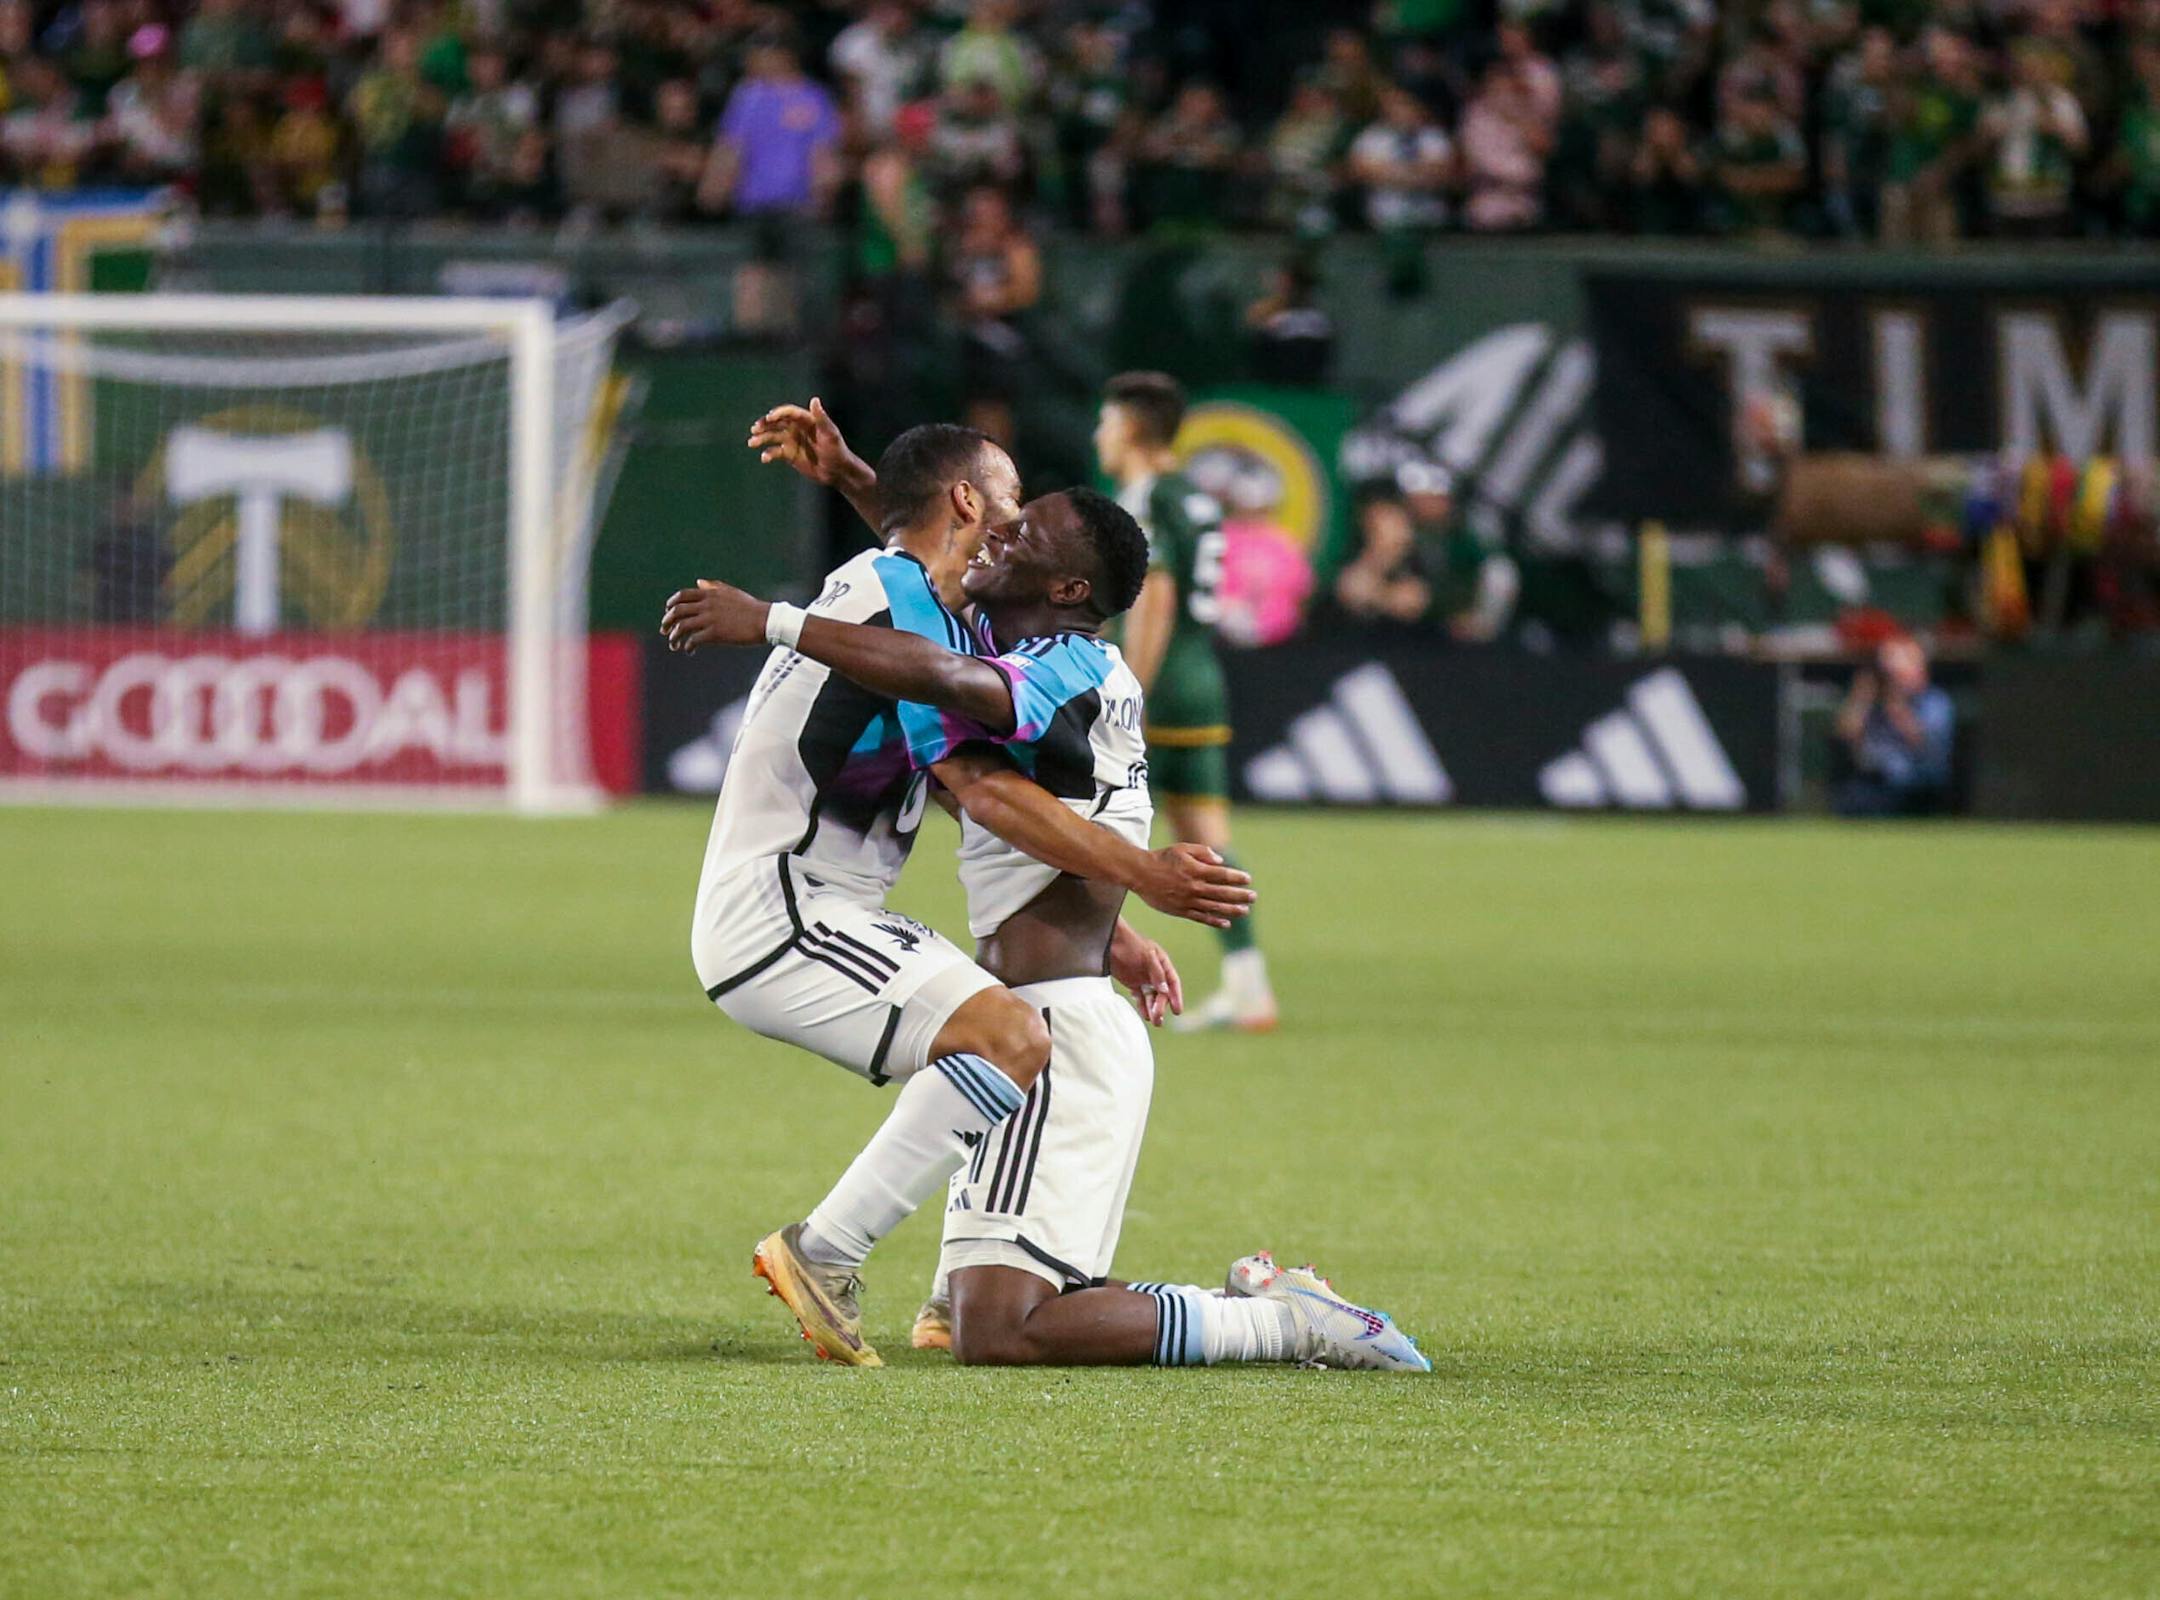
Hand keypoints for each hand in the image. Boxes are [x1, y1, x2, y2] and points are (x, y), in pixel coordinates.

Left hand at [661, 579, 766, 651]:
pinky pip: (694, 640)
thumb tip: (698, 582)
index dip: (671, 604)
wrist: (765, 621)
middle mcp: (707, 604)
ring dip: (674, 637)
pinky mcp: (715, 633)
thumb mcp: (731, 592)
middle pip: (677, 611)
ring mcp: (710, 619)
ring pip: (682, 627)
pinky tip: (689, 651)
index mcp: (710, 594)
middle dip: (667, 622)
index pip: (682, 595)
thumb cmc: (751, 608)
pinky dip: (688, 646)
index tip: (667, 612)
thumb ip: (713, 587)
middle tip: (664, 631)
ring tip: (674, 645)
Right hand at [747, 397, 861, 487]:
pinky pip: (775, 452)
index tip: (769, 418)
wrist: (837, 471)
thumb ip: (821, 418)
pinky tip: (764, 458)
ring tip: (752, 442)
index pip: (789, 413)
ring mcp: (792, 441)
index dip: (778, 413)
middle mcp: (797, 428)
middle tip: (755, 428)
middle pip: (776, 423)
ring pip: (772, 437)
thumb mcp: (830, 434)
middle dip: (764, 425)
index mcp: (806, 420)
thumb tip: (815, 400)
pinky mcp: (789, 454)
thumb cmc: (837, 450)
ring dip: (761, 438)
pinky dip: (768, 454)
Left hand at [1108, 921, 1182, 1026]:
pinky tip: (1145, 1015)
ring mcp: (1143, 978)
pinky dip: (1143, 1006)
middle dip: (1161, 1006)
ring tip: (1155, 1021)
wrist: (1108, 941)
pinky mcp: (1132, 982)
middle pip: (1162, 992)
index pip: (1173, 982)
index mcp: (1162, 963)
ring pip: (1151, 997)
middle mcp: (1155, 972)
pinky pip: (1140, 997)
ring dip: (1154, 1008)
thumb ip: (1156, 973)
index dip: (1176, 997)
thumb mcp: (1146, 956)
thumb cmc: (1130, 944)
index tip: (1177, 1011)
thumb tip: (1165, 990)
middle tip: (1159, 1019)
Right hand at [1133, 843, 1254, 929]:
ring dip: (1232, 910)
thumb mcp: (1182, 848)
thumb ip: (1203, 852)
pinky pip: (1201, 918)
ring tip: (1245, 911)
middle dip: (1240, 895)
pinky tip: (1227, 923)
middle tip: (1253, 897)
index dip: (1236, 877)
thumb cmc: (1162, 858)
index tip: (1248, 879)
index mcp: (1195, 870)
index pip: (1222, 875)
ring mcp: (1187, 901)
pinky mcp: (1180, 911)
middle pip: (1222, 893)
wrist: (1140, 873)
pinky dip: (1215, 921)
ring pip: (1214, 907)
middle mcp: (1193, 887)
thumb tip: (1221, 861)